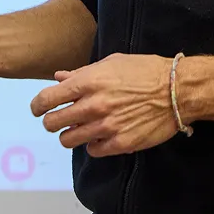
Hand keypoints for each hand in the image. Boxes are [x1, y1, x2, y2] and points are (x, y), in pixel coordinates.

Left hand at [30, 53, 176, 157]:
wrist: (176, 90)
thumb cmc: (145, 71)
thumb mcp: (112, 63)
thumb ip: (83, 72)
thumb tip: (60, 78)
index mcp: (89, 82)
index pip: (47, 99)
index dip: (37, 105)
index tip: (38, 108)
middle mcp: (93, 105)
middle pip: (52, 123)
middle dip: (51, 121)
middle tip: (58, 120)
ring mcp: (105, 127)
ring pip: (68, 140)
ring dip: (70, 135)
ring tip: (80, 129)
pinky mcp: (120, 144)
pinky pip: (93, 151)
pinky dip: (93, 145)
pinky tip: (101, 136)